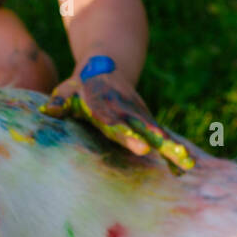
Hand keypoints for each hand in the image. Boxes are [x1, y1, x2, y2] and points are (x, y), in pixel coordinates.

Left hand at [40, 58, 194, 170]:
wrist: (105, 67)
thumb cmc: (80, 85)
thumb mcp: (67, 90)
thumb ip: (60, 101)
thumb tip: (48, 110)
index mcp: (106, 106)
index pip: (117, 123)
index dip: (128, 135)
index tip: (142, 148)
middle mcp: (126, 111)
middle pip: (145, 129)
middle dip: (160, 143)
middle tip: (178, 155)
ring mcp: (139, 115)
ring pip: (158, 133)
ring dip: (173, 148)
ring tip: (188, 163)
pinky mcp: (146, 120)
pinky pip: (161, 137)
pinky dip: (172, 151)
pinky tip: (184, 170)